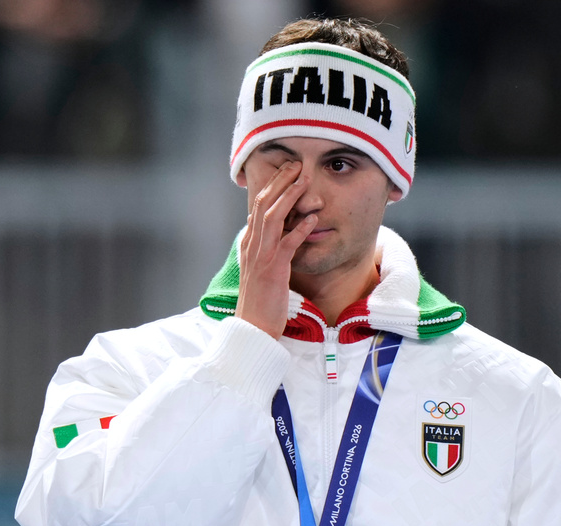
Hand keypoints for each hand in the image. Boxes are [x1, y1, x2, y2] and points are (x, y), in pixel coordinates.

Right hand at [236, 161, 317, 337]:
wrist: (253, 327)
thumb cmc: (261, 300)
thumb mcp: (261, 269)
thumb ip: (268, 249)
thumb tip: (282, 232)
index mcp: (249, 244)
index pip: (257, 206)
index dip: (272, 185)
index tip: (286, 169)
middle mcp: (252, 246)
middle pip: (262, 204)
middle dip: (279, 182)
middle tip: (295, 164)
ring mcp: (261, 257)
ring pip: (272, 218)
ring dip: (289, 197)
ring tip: (304, 181)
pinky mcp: (273, 271)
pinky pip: (286, 245)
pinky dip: (299, 229)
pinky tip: (312, 219)